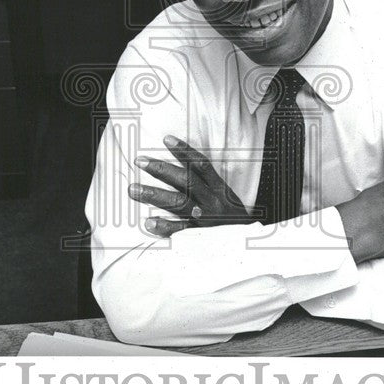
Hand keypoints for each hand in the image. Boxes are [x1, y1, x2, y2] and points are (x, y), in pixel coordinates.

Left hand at [128, 135, 256, 236]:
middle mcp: (212, 200)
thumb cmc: (234, 219)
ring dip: (155, 195)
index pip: (201, 164)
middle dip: (161, 169)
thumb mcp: (227, 197)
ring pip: (178, 203)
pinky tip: (149, 222)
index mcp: (219, 188)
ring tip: (133, 190)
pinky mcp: (200, 236)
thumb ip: (208, 184)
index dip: (184, 151)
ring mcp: (205, 218)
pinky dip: (165, 227)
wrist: (250, 244)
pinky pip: (180, 231)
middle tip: (140, 160)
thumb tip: (185, 167)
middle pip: (185, 181)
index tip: (166, 139)